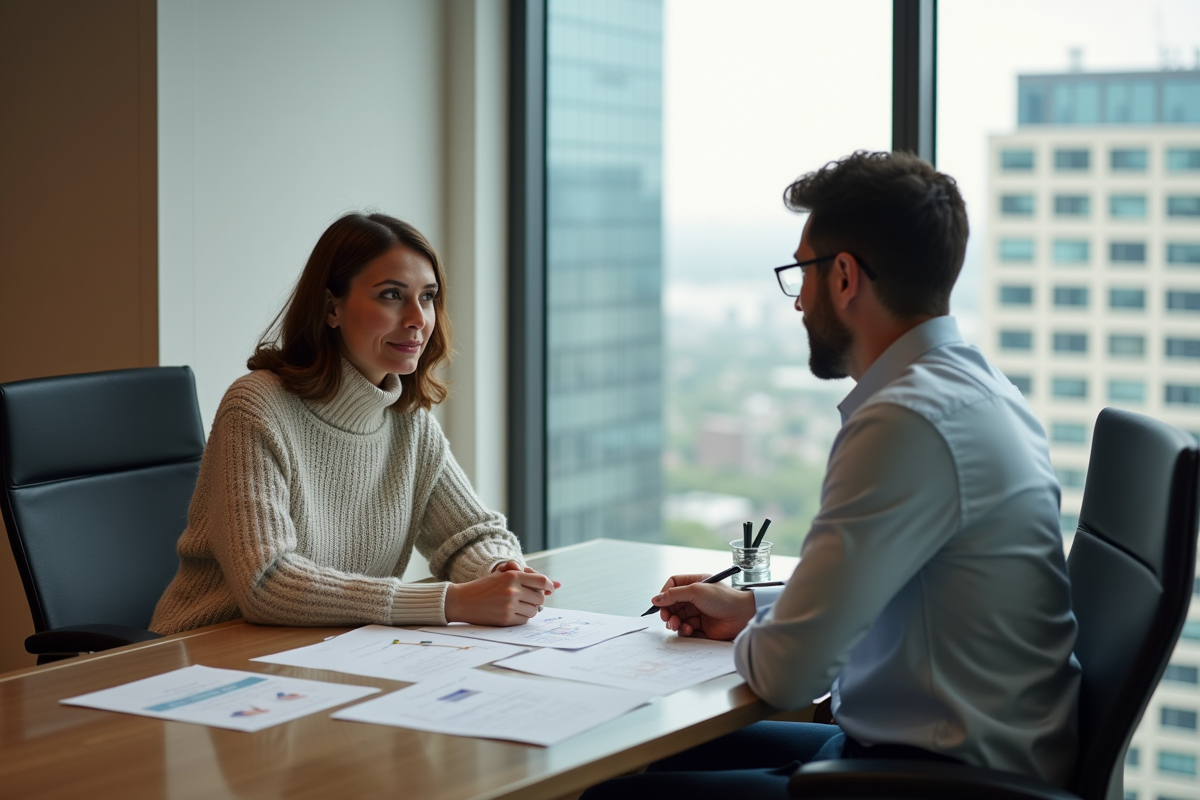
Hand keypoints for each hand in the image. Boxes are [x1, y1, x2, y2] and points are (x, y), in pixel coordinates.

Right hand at [444, 564, 558, 625]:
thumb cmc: (484, 586)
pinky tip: (512, 612)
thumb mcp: (502, 575)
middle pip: (540, 598)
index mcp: (513, 576)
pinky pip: (525, 620)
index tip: (549, 589)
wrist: (463, 601)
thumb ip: (526, 576)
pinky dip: (522, 617)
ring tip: (519, 606)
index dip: (548, 585)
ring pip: (534, 610)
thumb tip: (555, 585)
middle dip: (537, 599)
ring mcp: (510, 605)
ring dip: (530, 609)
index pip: (541, 581)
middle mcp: (513, 590)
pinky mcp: (506, 619)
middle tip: (529, 598)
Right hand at [649, 573, 756, 640]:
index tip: (659, 603)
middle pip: (673, 603)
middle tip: (666, 617)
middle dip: (667, 611)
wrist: (742, 615)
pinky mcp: (701, 626)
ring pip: (677, 617)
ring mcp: (698, 612)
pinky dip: (684, 630)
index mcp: (695, 583)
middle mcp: (695, 597)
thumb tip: (656, 599)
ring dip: (674, 622)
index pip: (673, 585)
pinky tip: (689, 629)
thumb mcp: (696, 590)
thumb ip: (674, 594)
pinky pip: (686, 628)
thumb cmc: (723, 599)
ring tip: (676, 624)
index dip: (664, 593)